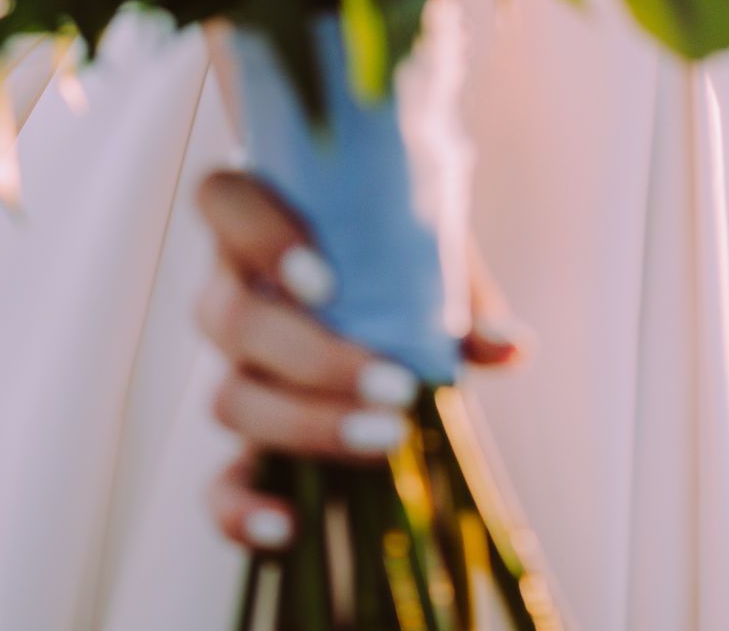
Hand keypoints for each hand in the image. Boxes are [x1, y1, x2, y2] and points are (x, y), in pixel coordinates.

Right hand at [194, 165, 526, 553]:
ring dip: (307, 425)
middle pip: (231, 320)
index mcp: (260, 215)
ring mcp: (234, 367)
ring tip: (386, 438)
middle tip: (395, 385)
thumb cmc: (401, 242)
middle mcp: (231, 288)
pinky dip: (241, 511)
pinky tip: (289, 528)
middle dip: (312, 358)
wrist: (383, 269)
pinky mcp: (248, 439)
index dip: (259, 238)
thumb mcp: (431, 244)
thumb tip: (509, 347)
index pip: (221, 200)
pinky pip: (218, 484)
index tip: (325, 281)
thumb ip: (464, 289)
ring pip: (229, 399)